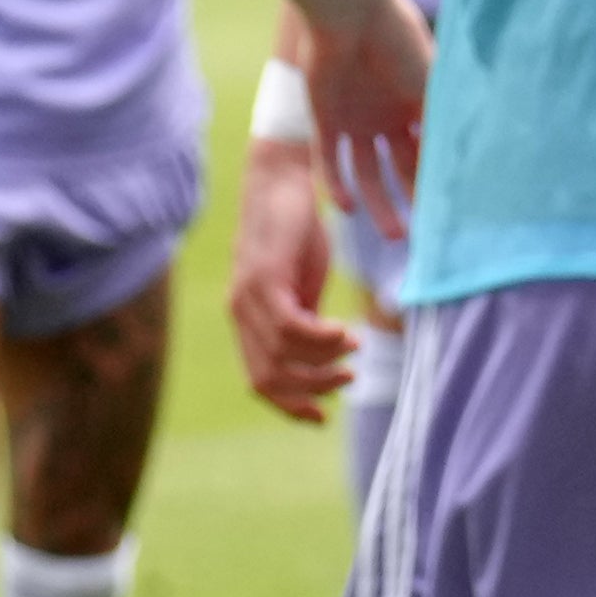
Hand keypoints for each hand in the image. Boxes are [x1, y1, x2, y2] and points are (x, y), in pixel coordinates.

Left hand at [221, 135, 354, 420]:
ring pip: (284, 355)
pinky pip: (291, 328)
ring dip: (324, 362)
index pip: (261, 382)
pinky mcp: (263, 278)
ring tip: (354, 346)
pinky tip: (346, 334)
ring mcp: (247, 297)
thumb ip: (308, 322)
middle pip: (270, 378)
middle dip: (313, 388)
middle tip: (349, 377)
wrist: (284, 180)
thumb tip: (328, 359)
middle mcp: (240, 314)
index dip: (290, 406)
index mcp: (248, 321)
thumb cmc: (297, 231)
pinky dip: (322, 340)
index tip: (323, 416)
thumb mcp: (304, 286)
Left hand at [292, 0, 430, 249]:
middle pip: (399, 168)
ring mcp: (353, 118)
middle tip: (426, 234)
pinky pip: (328, 160)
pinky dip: (336, 183)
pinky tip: (347, 208)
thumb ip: (448, 119)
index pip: (428, 150)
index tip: (452, 211)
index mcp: (412, 103)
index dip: (437, 179)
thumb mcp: (432, 83)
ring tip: (393, 233)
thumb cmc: (398, 40)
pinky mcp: (323, 117)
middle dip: (412, 199)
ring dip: (377, 202)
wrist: (348, 10)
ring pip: (366, 172)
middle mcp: (384, 115)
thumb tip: (480, 161)